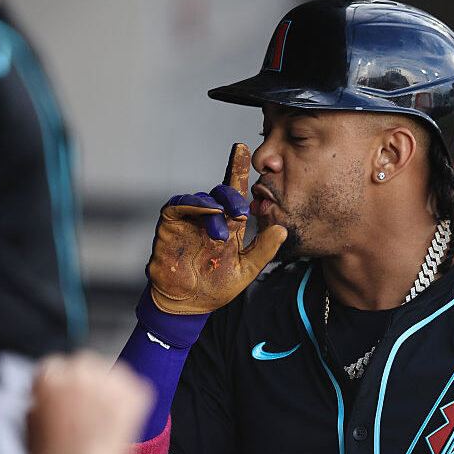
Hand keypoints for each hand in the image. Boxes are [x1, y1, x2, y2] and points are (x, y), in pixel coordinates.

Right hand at [28, 351, 151, 453]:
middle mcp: (82, 368)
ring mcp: (110, 378)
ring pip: (114, 373)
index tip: (61, 397)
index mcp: (52, 373)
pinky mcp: (135, 392)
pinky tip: (122, 420)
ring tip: (105, 416)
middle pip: (85, 363)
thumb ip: (38, 405)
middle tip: (86, 408)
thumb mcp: (30, 425)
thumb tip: (43, 404)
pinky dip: (132, 402)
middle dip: (86, 382)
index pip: (56, 366)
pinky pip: (137, 389)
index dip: (59, 383)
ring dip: (110, 389)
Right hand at [148, 143, 286, 313]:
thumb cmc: (216, 286)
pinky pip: (178, 205)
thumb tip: (282, 229)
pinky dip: (193, 205)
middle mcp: (209, 216)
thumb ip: (264, 249)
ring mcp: (189, 218)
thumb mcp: (246, 269)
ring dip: (215, 209)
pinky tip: (206, 214)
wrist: (189, 304)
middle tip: (242, 214)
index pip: (235, 191)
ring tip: (222, 231)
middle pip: (221, 191)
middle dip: (233, 196)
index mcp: (228, 223)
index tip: (244, 148)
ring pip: (202, 199)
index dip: (238, 168)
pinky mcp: (170, 224)